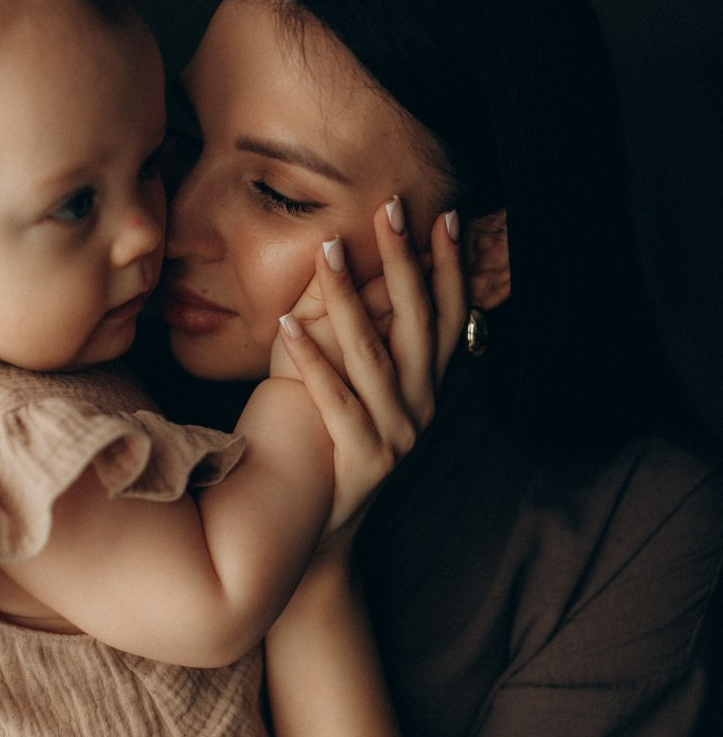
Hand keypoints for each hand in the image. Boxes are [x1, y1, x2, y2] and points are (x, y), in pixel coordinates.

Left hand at [275, 199, 464, 532]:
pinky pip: (336, 400)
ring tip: (328, 250)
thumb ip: (374, 347)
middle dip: (406, 261)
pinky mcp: (365, 459)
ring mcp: (397, 435)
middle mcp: (421, 407)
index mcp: (427, 387)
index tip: (443, 216)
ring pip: (375, 356)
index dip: (449, 266)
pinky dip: (312, 360)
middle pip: (418, 323)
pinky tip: (287, 324)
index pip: (448, 316)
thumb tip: (365, 280)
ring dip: (351, 298)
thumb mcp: (365, 393)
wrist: (320, 527)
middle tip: (389, 209)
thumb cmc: (334, 446)